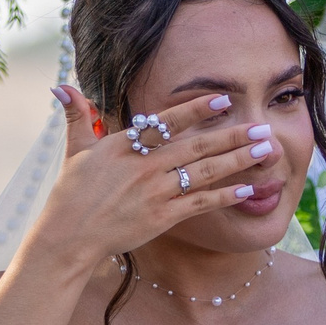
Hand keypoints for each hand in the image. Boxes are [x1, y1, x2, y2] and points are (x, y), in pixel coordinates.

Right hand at [40, 84, 276, 265]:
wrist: (69, 236)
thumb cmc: (70, 194)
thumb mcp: (74, 151)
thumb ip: (77, 117)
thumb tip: (60, 88)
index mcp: (124, 145)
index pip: (167, 121)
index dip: (198, 109)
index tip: (224, 99)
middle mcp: (144, 166)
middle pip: (197, 145)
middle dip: (232, 135)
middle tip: (262, 127)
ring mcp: (155, 192)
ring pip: (205, 172)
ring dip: (238, 160)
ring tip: (265, 151)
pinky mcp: (161, 217)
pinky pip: (200, 203)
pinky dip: (225, 195)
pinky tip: (248, 189)